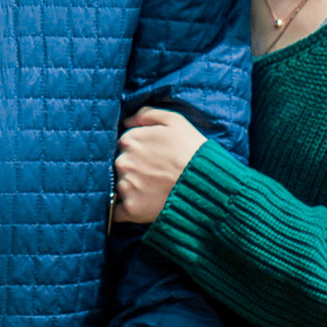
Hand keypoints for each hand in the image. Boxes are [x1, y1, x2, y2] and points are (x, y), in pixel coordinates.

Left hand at [113, 106, 202, 225]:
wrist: (208, 185)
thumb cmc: (193, 150)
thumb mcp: (175, 121)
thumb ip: (147, 114)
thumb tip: (127, 121)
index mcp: (129, 140)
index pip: (124, 145)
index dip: (139, 152)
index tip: (152, 158)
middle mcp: (122, 162)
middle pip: (121, 166)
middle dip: (134, 170)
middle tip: (155, 175)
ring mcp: (126, 186)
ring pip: (120, 187)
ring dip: (132, 189)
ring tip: (155, 191)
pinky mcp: (131, 209)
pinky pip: (117, 212)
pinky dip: (125, 210)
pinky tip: (139, 208)